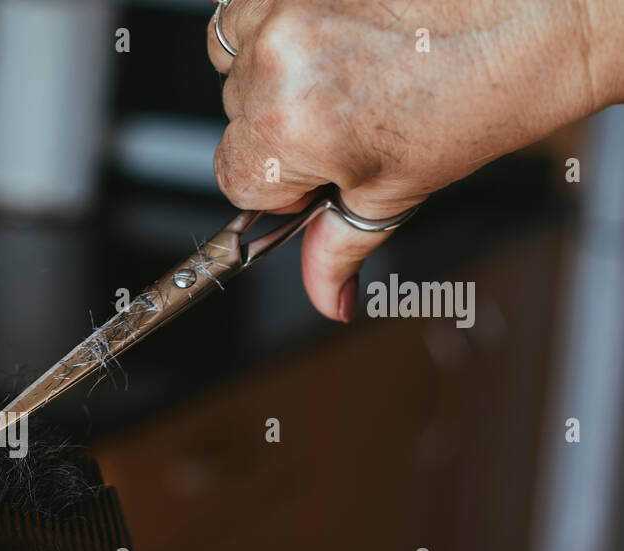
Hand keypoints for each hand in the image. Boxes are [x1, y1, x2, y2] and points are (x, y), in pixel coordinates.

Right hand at [208, 0, 623, 319]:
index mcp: (293, 128)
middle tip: (348, 117)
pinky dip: (275, 22)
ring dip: (270, 70)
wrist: (540, 14)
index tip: (315, 172)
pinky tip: (329, 32)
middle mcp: (278, 60)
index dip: (280, 182)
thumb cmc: (486, 92)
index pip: (236, 178)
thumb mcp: (399, 191)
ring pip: (233, 58)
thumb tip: (326, 298)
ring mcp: (286, 3)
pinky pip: (248, 6)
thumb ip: (339, 249)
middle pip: (236, 118)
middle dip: (280, 125)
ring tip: (340, 70)